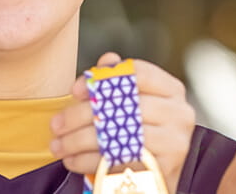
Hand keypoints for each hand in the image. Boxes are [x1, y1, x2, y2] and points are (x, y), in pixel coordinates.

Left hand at [51, 53, 197, 188]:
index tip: (76, 90)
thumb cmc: (142, 133)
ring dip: (78, 141)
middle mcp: (179, 114)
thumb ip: (120, 80)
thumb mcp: (134, 103)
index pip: (138, 73)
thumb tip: (108, 59)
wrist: (157, 177)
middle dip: (81, 115)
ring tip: (58, 145)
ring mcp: (174, 143)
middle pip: (123, 106)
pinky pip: (115, 161)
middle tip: (56, 123)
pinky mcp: (161, 169)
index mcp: (172, 91)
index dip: (102, 78)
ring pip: (115, 136)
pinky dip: (87, 161)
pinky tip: (71, 160)